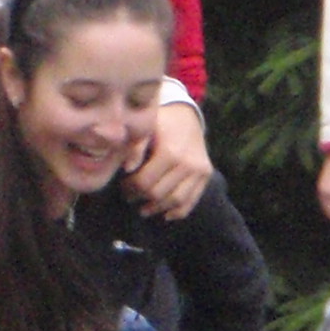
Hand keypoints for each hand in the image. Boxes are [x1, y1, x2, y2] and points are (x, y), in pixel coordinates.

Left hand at [122, 101, 210, 218]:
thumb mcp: (145, 129)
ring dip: (157, 209)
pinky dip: (178, 212)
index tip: (123, 187)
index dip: (130, 189)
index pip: (144, 183)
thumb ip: (134, 147)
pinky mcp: (206, 174)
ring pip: (176, 201)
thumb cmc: (160, 123)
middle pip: (158, 194)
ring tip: (144, 209)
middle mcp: (188, 164)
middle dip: (140, 198)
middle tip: (130, 197)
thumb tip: (127, 169)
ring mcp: (199, 170)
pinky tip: (165, 214)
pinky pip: (192, 201)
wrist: (186, 115)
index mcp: (170, 152)